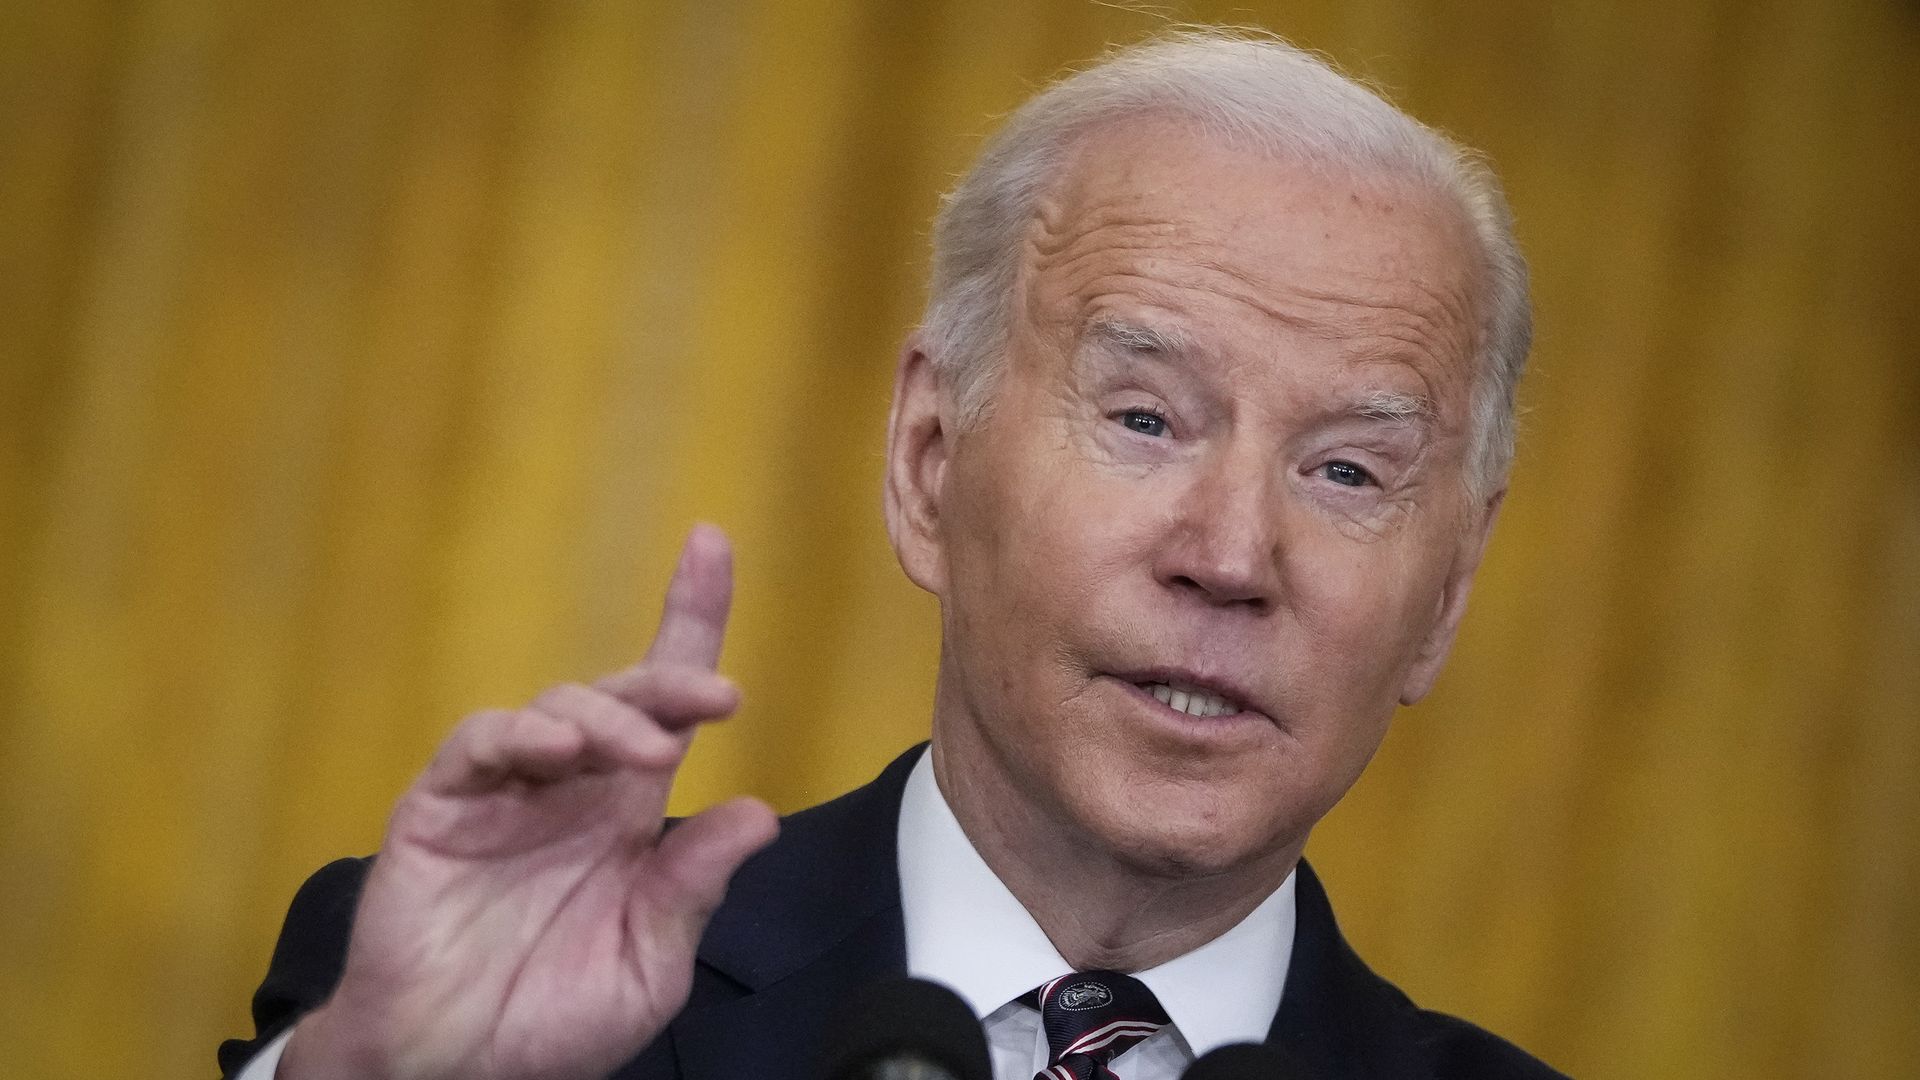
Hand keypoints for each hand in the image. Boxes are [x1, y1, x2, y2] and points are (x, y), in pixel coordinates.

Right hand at [281, 525, 778, 1079]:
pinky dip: (516, 734)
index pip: (664, 704)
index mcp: (626, 815)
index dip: (688, 621)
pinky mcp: (439, 809)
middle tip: (717, 698)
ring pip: (557, 709)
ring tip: (643, 752)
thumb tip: (760, 814)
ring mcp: (503, 793)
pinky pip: (477, 746)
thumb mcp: (648, 963)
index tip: (712, 545)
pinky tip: (553, 749)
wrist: (453, 1077)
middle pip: (621, 695)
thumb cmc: (551, 1022)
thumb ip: (692, 889)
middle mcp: (571, 788)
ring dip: (606, 716)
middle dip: (671, 678)